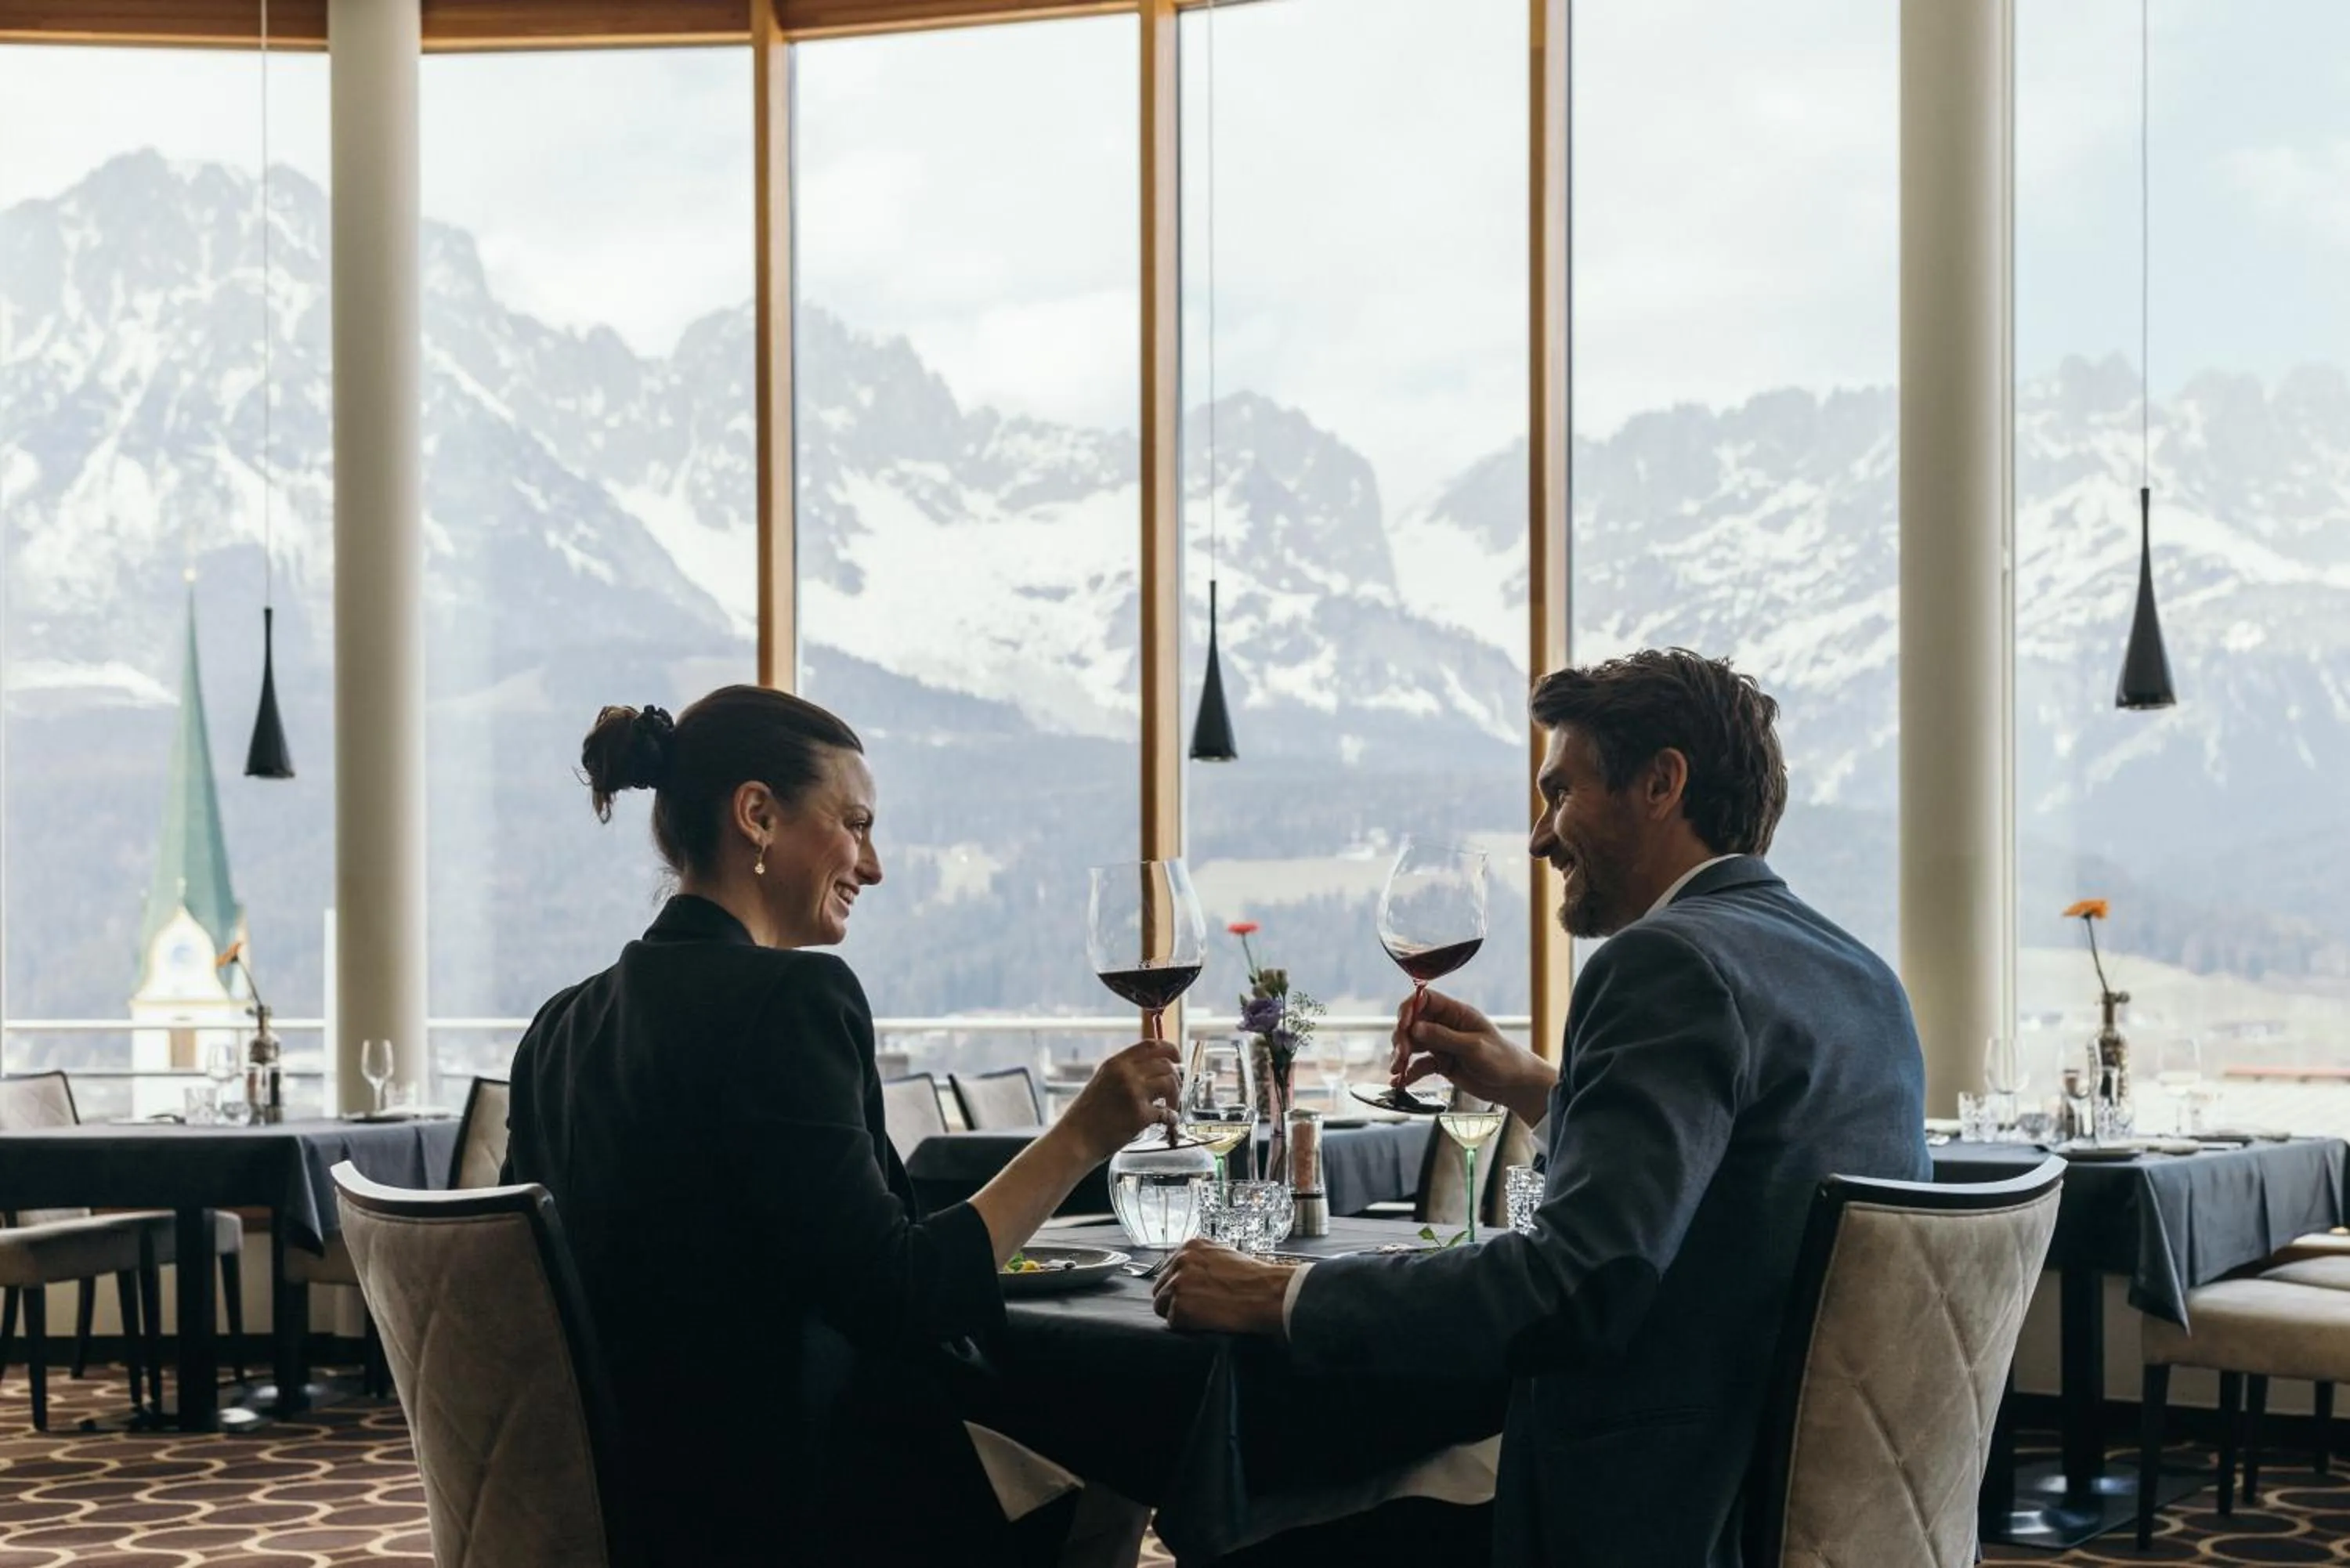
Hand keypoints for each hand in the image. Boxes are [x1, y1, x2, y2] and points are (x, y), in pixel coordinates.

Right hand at [1058, 1040, 1181, 1162]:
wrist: (1075, 1140)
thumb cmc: (1086, 1115)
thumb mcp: (1102, 1081)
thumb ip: (1124, 1073)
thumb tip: (1151, 1071)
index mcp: (1116, 1063)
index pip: (1151, 1045)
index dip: (1170, 1049)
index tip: (1177, 1059)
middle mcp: (1126, 1073)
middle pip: (1166, 1064)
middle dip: (1177, 1077)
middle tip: (1175, 1090)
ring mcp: (1134, 1093)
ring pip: (1170, 1083)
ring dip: (1176, 1096)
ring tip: (1171, 1106)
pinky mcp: (1140, 1115)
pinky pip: (1167, 1112)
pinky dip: (1172, 1118)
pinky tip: (1168, 1121)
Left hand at [1150, 1239, 1293, 1335]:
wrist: (1266, 1294)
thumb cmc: (1254, 1278)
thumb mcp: (1224, 1256)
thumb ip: (1201, 1261)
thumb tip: (1191, 1274)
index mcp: (1191, 1247)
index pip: (1168, 1268)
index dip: (1179, 1284)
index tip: (1190, 1293)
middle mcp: (1181, 1261)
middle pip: (1161, 1286)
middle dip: (1175, 1298)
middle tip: (1197, 1307)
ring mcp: (1178, 1283)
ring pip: (1162, 1305)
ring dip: (1178, 1312)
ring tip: (1202, 1314)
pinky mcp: (1180, 1306)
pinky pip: (1173, 1322)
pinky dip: (1186, 1325)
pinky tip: (1205, 1321)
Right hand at [1392, 988, 1553, 1123]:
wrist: (1515, 1085)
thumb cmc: (1502, 1060)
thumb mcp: (1473, 1047)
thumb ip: (1443, 1037)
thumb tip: (1414, 1028)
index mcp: (1456, 1013)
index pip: (1425, 1000)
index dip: (1410, 1009)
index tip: (1403, 1025)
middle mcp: (1446, 1026)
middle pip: (1413, 1023)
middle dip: (1402, 1037)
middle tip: (1401, 1055)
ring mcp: (1442, 1045)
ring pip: (1413, 1044)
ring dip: (1401, 1055)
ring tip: (1396, 1069)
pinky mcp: (1441, 1063)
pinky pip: (1420, 1065)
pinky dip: (1409, 1073)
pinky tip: (1400, 1082)